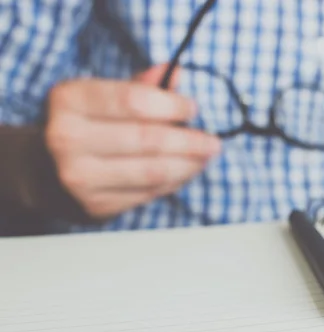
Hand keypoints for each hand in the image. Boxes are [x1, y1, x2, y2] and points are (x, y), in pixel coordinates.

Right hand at [45, 64, 220, 219]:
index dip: (171, 105)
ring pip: (152, 171)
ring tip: (206, 157)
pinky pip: (148, 193)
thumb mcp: (103, 96)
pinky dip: (174, 182)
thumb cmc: (87, 125)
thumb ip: (141, 86)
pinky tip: (186, 172)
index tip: (193, 109)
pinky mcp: (95, 204)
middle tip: (213, 142)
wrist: (47, 171)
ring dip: (188, 164)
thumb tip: (176, 72)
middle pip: (146, 139)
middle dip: (189, 141)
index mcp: (69, 100)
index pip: (132, 100)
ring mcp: (79, 176)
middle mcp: (67, 138)